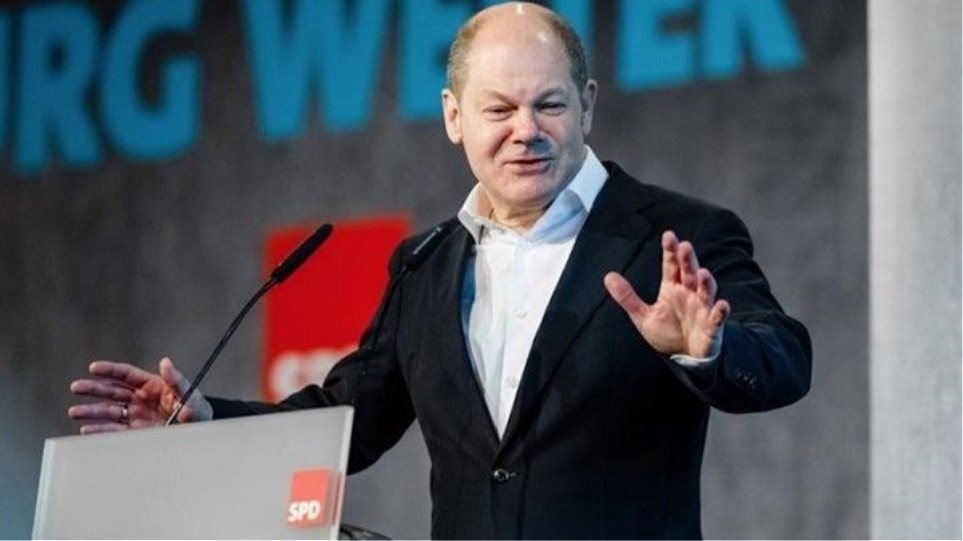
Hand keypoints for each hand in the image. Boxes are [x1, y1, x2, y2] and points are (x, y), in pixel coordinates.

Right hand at [68, 357, 212, 433]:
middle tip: (76, 387)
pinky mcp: (135, 433)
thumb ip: (176, 380)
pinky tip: (87, 429)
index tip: (93, 368)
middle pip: (112, 391)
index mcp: (152, 385)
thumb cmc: (197, 410)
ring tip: (75, 412)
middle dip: (93, 389)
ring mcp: (136, 416)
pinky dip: (100, 430)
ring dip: (92, 411)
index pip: (126, 374)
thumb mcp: (189, 394)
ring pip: (110, 411)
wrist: (200, 433)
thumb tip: (166, 362)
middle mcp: (140, 399)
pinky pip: (114, 430)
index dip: (109, 370)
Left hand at [604, 230, 729, 358]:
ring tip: (703, 273)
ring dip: (706, 282)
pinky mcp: (711, 325)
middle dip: (688, 260)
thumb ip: (627, 297)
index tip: (668, 236)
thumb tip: (608, 276)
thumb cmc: (667, 332)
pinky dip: (720, 311)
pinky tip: (722, 305)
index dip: (670, 251)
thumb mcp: (643, 316)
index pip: (671, 266)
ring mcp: (702, 308)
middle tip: (685, 246)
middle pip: (689, 272)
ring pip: (706, 291)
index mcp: (672, 288)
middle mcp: (689, 293)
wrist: (685, 357)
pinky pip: (717, 317)